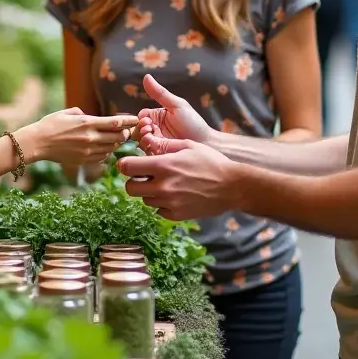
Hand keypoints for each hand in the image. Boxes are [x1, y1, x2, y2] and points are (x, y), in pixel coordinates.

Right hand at [21, 108, 137, 167]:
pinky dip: (105, 152)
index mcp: (87, 123)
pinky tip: (102, 147)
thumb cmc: (50, 124)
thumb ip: (82, 113)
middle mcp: (90, 137)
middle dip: (125, 134)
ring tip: (114, 138)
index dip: (128, 121)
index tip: (136, 119)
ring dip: (115, 143)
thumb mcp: (68, 113)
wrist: (37, 143)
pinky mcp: (84, 160)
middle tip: (127, 130)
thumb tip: (91, 118)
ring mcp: (88, 150)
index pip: (115, 122)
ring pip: (111, 148)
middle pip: (117, 137)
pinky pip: (102, 157)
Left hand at [118, 138, 239, 220]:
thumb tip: (145, 143)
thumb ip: (164, 145)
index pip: (127, 168)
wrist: (232, 187)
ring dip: (150, 192)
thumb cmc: (211, 161)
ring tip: (167, 184)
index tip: (130, 164)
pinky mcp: (176, 215)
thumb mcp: (188, 145)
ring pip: (144, 200)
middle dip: (134, 181)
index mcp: (163, 165)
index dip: (126, 164)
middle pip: (129, 188)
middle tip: (145, 176)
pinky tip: (176, 195)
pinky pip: (158, 210)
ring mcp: (169, 203)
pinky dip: (162, 204)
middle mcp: (163, 186)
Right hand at [135, 75, 212, 147]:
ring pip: (141, 140)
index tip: (147, 119)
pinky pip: (147, 151)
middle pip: (138, 128)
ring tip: (151, 135)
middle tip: (149, 128)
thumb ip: (160, 93)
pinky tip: (154, 144)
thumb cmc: (193, 122)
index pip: (142, 116)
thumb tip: (146, 76)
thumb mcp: (176, 105)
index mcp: (158, 116)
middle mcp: (155, 128)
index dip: (141, 118)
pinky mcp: (159, 152)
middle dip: (140, 128)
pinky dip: (147, 147)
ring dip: (143, 137)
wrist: (206, 142)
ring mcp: (157, 141)